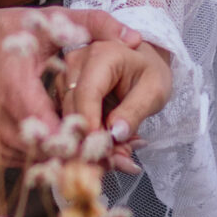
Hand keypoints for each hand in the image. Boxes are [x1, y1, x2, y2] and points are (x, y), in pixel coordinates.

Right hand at [0, 5, 138, 166]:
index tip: (124, 141)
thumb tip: (134, 37)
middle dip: (94, 155)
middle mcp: (8, 129)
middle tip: (128, 154)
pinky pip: (38, 161)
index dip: (96, 143)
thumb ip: (94, 24)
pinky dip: (62, 158)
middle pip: (61, 158)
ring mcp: (2, 142)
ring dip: (80, 160)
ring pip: (50, 164)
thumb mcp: (48, 21)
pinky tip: (84, 147)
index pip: (64, 140)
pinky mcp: (1, 148)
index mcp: (20, 98)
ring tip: (112, 153)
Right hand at [58, 34, 172, 158]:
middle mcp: (76, 63)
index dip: (90, 125)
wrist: (143, 64)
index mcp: (101, 55)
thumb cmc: (150, 73)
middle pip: (74, 109)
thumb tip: (115, 134)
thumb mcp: (154, 91)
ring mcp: (65, 77)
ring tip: (122, 154)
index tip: (101, 151)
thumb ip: (135, 111)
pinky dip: (89, 139)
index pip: (86, 94)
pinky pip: (69, 121)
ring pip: (69, 119)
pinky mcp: (61, 92)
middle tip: (120, 160)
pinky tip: (110, 148)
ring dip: (92, 142)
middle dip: (93, 140)